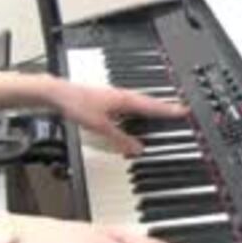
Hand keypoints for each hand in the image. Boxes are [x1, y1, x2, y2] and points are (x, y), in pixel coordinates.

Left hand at [52, 81, 189, 154]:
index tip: (184, 111)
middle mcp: (122, 95)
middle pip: (150, 102)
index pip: (153, 106)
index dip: (169, 110)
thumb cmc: (77, 104)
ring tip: (162, 112)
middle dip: (165, 107)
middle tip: (178, 111)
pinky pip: (130, 104)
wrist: (57, 93)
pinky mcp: (108, 99)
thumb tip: (137, 149)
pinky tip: (135, 115)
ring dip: (152, 107)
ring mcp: (115, 96)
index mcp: (125, 99)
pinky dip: (138, 109)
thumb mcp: (101, 127)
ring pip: (140, 102)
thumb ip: (121, 139)